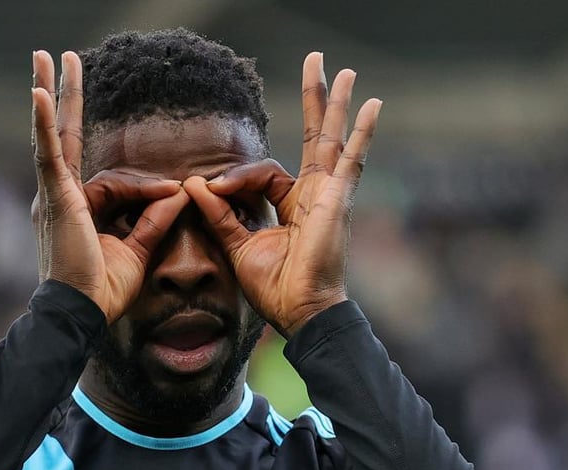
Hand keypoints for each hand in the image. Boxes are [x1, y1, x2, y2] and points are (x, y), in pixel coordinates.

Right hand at [31, 50, 188, 322]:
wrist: (82, 313)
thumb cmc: (103, 291)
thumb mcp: (138, 250)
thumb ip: (155, 220)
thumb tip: (179, 193)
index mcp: (77, 209)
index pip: (114, 182)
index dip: (146, 188)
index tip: (172, 196)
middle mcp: (60, 197)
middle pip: (63, 136)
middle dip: (64, 97)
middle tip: (57, 57)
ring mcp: (53, 194)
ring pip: (53, 134)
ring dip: (52, 93)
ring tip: (46, 56)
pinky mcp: (54, 198)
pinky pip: (49, 153)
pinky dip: (45, 123)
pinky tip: (42, 93)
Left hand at [183, 52, 380, 336]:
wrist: (300, 310)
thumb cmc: (275, 286)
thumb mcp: (238, 245)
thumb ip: (219, 213)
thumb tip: (195, 183)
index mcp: (294, 203)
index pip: (263, 172)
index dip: (235, 177)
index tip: (210, 190)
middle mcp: (316, 192)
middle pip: (314, 135)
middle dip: (314, 99)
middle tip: (317, 60)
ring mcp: (330, 193)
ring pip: (332, 138)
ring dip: (336, 103)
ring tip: (344, 70)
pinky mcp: (338, 199)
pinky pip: (351, 160)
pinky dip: (361, 133)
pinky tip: (372, 104)